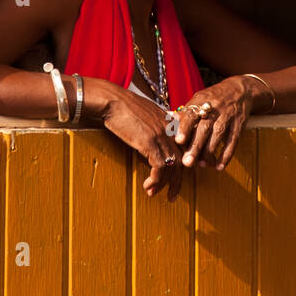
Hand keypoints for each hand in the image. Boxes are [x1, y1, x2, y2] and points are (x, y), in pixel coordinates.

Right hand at [96, 83, 183, 200]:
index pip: (183, 148)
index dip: (181, 166)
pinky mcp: (150, 143)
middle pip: (181, 160)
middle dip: (177, 181)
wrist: (112, 100)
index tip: (175, 179)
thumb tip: (151, 139)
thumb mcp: (145, 113)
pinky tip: (147, 186)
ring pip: (172, 167)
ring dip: (164, 184)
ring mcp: (161, 136)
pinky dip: (155, 180)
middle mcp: (170, 130)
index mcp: (170, 123)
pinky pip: (159, 168)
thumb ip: (154, 125)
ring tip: (154, 193)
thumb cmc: (123, 106)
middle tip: (172, 195)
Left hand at [175, 75, 265, 171]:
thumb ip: (185, 113)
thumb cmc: (213, 98)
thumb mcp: (199, 99)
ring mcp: (228, 115)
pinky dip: (226, 155)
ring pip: (218, 135)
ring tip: (201, 165)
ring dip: (209, 152)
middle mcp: (215, 108)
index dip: (185, 127)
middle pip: (204, 128)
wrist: (239, 89)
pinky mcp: (239, 124)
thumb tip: (168, 123)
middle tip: (187, 162)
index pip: (191, 114)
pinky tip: (219, 166)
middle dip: (196, 146)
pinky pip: (233, 141)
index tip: (178, 141)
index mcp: (201, 101)